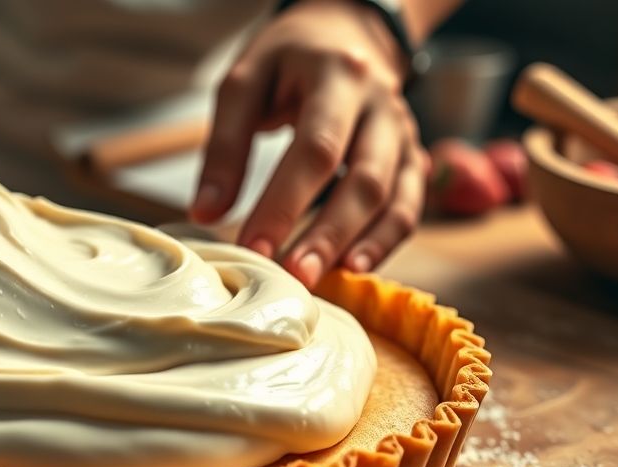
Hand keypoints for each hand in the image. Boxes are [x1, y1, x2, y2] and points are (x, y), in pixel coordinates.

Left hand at [190, 0, 424, 286]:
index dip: (284, 203)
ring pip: (395, 198)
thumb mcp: (244, 83)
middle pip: (365, 179)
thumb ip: (225, 147)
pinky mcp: (412, 157)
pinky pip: (409, 207)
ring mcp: (404, 133)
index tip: (253, 246)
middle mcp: (382, 104)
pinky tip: (355, 269)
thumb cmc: (287, 62)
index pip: (315, 148)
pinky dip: (386, 242)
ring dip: (361, 245)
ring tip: (325, 281)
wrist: (345, 35)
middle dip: (327, 234)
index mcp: (338, 76)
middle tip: (293, 276)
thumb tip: (205, 212)